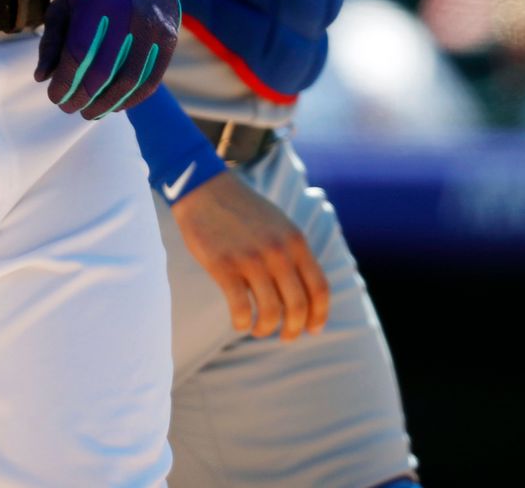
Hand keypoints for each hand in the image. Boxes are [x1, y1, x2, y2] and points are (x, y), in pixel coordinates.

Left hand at [35, 0, 183, 118]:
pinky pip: (150, 80)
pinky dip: (131, 99)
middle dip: (82, 97)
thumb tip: (42, 77)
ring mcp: (153, 29)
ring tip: (90, 113)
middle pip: (102, 72)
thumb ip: (53, 39)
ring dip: (106, 105)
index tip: (54, 96)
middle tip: (68, 108)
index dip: (64, 81)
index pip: (78, 53)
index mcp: (98, 2)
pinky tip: (115, 106)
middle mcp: (129, 15)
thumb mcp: (67, 3)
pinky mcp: (168, 40)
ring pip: (128, 82)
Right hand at [172, 172, 328, 341]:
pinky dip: (242, 322)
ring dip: (266, 329)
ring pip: (270, 312)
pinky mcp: (224, 266)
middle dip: (294, 330)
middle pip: (298, 306)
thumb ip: (294, 253)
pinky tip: (239, 323)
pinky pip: (240, 307)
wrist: (205, 187)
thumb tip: (306, 292)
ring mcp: (251, 259)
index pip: (319, 289)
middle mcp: (278, 252)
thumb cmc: (242, 209)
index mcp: (296, 242)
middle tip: (286, 337)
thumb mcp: (279, 224)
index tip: (313, 329)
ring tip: (259, 330)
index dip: (319, 315)